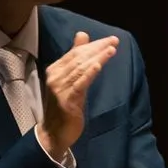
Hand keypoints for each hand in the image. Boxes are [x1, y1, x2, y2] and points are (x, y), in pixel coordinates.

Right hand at [39, 31, 119, 159]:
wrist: (53, 132)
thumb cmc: (64, 105)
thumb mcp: (70, 80)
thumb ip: (76, 59)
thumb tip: (82, 35)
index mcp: (55, 70)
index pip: (75, 52)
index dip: (93, 45)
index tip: (111, 40)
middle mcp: (55, 77)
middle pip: (78, 58)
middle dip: (97, 48)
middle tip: (114, 41)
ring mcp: (59, 88)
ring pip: (80, 69)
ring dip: (97, 58)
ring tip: (111, 50)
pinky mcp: (66, 100)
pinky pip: (79, 84)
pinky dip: (89, 74)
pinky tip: (98, 65)